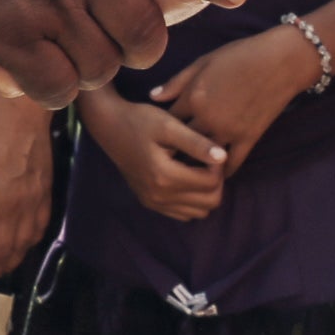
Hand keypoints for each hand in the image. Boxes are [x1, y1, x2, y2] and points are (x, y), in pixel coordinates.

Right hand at [83, 91, 225, 221]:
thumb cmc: (141, 121)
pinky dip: (192, 199)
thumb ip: (196, 143)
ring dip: (205, 192)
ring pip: (199, 212)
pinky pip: (183, 214)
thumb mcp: (169, 126)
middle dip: (216, 181)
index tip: (211, 148)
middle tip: (208, 159)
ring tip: (197, 167)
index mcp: (164, 176)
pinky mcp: (150, 203)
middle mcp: (158, 196)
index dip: (219, 166)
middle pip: (210, 203)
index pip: (211, 184)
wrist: (110, 127)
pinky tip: (186, 176)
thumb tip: (224, 157)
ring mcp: (153, 203)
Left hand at [153, 27, 317, 172]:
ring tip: (188, 169)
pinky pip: (232, 163)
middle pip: (182, 143)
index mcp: (193, 97)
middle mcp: (207, 117)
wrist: (280, 61)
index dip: (161, 129)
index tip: (158, 135)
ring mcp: (228, 131)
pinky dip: (223, 170)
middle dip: (174, 149)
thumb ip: (177, 81)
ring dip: (196, 163)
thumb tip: (152, 97)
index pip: (167, 121)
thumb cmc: (240, 55)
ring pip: (204, 157)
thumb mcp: (204, 62)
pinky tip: (216, 171)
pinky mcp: (248, 139)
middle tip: (166, 157)